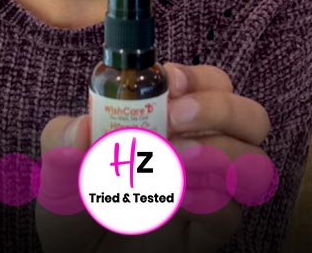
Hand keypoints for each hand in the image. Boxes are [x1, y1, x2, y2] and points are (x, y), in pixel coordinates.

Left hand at [34, 62, 268, 251]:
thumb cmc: (73, 210)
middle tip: (176, 121)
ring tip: (174, 161)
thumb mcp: (57, 170)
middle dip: (220, 108)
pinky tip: (177, 200)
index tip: (170, 84)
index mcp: (169, 123)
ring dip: (220, 153)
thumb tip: (84, 126)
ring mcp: (208, 193)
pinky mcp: (207, 233)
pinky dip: (210, 202)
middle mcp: (199, 152)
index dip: (198, 78)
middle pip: (249, 116)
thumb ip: (62, 142)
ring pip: (254, 162)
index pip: (209, 84)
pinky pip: (231, 214)